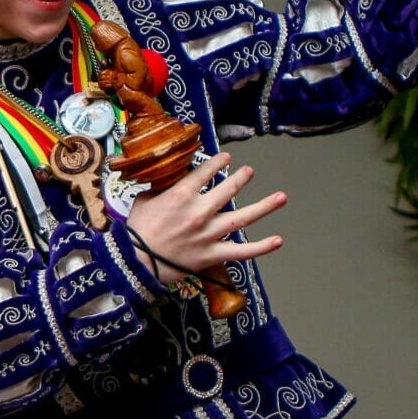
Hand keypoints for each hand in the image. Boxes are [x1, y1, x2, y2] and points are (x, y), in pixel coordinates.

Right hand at [124, 152, 283, 284]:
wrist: (136, 261)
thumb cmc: (138, 229)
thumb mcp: (145, 199)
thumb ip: (162, 188)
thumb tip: (171, 179)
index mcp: (181, 195)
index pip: (205, 172)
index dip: (218, 162)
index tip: (226, 158)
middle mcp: (199, 211)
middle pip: (228, 190)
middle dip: (241, 178)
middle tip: (249, 171)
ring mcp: (209, 234)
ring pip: (243, 218)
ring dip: (264, 206)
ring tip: (281, 197)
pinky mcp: (213, 254)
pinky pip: (242, 251)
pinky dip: (261, 247)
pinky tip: (278, 240)